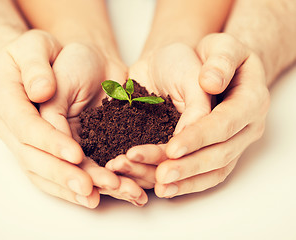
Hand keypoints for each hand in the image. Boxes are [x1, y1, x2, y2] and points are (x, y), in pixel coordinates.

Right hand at [0, 30, 98, 207]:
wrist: (55, 63)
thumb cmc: (45, 52)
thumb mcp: (36, 46)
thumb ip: (35, 66)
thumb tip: (40, 92)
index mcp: (6, 99)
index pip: (25, 126)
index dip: (49, 142)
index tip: (75, 153)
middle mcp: (12, 126)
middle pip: (32, 157)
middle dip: (61, 173)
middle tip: (88, 187)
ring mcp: (26, 142)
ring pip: (43, 173)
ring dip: (70, 187)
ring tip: (96, 197)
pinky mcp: (45, 150)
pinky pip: (53, 174)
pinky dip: (71, 187)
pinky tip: (92, 196)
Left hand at [155, 33, 269, 196]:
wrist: (213, 69)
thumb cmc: (216, 56)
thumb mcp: (222, 46)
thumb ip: (220, 61)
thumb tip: (211, 82)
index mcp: (251, 100)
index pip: (225, 123)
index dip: (199, 137)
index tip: (172, 148)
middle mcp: (248, 127)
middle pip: (221, 154)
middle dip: (190, 166)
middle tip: (161, 176)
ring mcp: (236, 143)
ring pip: (214, 170)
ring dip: (186, 181)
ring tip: (159, 188)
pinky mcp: (222, 152)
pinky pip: (208, 175)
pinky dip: (187, 184)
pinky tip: (165, 189)